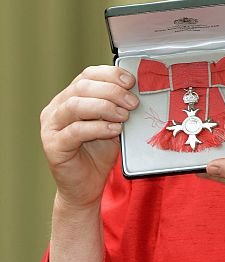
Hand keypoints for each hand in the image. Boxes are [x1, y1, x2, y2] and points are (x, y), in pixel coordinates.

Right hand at [40, 65, 138, 209]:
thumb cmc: (98, 153)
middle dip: (112, 92)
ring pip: (76, 105)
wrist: (86, 186)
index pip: (87, 75)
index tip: (130, 81)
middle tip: (133, 103)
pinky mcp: (53, 146)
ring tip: (124, 116)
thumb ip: (117, 106)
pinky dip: (98, 127)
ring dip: (105, 107)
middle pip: (82, 87)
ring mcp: (51, 127)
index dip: (110, 75)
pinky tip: (113, 130)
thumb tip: (136, 91)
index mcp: (68, 97)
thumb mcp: (111, 123)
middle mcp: (56, 109)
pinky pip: (75, 131)